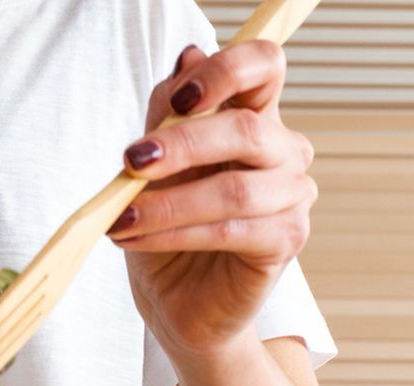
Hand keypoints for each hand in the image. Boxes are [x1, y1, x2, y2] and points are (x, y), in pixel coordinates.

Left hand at [110, 42, 316, 364]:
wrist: (177, 302)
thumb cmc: (168, 227)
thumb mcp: (153, 164)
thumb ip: (167, 114)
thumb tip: (188, 55)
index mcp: (255, 118)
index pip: (265, 66)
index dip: (226, 70)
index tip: (176, 100)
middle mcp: (284, 152)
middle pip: (246, 128)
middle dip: (181, 144)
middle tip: (130, 161)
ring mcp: (292, 197)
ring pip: (233, 188)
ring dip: (167, 203)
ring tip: (120, 218)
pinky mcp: (286, 242)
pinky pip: (229, 230)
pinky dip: (175, 232)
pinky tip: (135, 238)